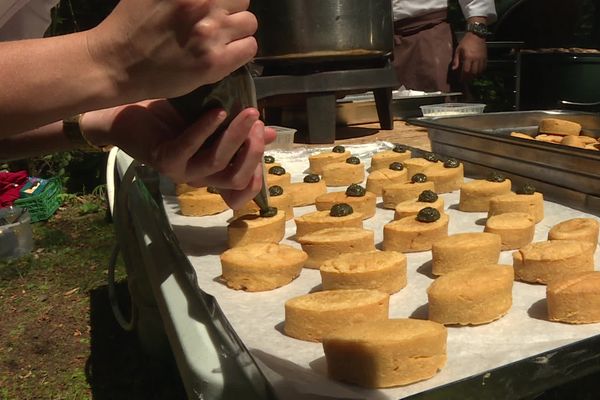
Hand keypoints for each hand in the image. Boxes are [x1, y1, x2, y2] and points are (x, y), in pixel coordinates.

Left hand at [83, 101, 275, 208]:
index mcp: (212, 170)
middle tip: (257, 120)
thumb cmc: (170, 114)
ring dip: (235, 137)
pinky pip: (189, 149)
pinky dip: (205, 130)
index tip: (266, 140)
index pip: (241, 189)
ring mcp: (181, 172)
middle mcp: (199, 177)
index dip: (258, 174)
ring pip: (216, 163)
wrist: (126, 108)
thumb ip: (238, 128)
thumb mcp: (212, 119)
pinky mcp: (164, 160)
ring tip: (246, 113)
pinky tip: (217, 112)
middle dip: (252, 150)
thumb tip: (270, 131)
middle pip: (235, 177)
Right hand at [86, 0, 257, 101]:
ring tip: (220, 38)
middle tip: (215, 21)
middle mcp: (204, 4)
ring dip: (238, 30)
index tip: (216, 5)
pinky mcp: (214, 62)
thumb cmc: (132, 23)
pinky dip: (241, 49)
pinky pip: (250, 48)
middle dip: (231, 8)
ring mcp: (211, 34)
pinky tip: (225, 53)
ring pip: (250, 23)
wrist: (117, 63)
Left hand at [451, 32, 487, 81]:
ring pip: (479, 71)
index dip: (463, 77)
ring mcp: (482, 58)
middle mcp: (476, 59)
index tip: (461, 80)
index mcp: (468, 57)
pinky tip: (477, 73)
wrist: (477, 34)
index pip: (466, 71)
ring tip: (470, 78)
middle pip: (473, 73)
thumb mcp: (458, 49)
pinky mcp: (485, 57)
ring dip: (475, 76)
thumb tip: (454, 69)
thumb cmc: (466, 41)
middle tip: (465, 81)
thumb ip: (456, 60)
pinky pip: (484, 67)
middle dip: (469, 78)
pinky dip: (480, 72)